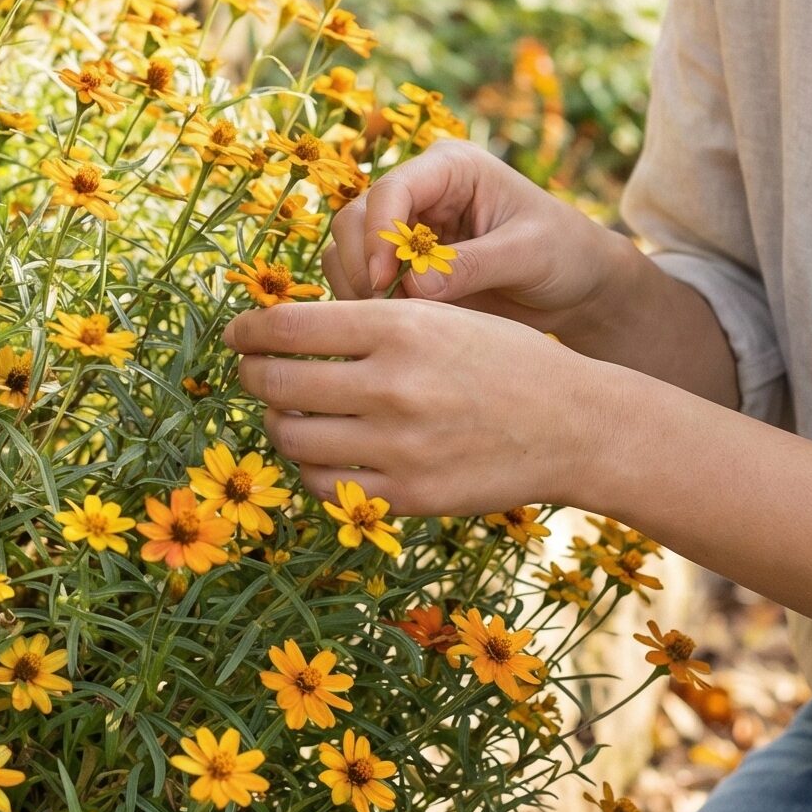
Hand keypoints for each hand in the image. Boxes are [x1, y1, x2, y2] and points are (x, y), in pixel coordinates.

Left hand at [223, 294, 610, 516]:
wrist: (574, 425)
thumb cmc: (501, 359)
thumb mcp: (440, 316)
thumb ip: (366, 320)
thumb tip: (280, 328)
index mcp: (400, 327)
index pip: (286, 326)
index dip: (246, 331)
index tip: (236, 334)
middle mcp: (394, 386)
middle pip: (276, 384)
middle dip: (252, 376)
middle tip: (253, 373)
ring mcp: (399, 447)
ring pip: (291, 438)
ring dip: (276, 423)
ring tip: (286, 413)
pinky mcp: (408, 496)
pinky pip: (325, 486)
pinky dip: (311, 468)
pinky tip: (322, 451)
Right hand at [323, 140, 626, 346]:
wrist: (576, 286)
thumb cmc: (564, 253)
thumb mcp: (528, 254)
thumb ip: (473, 265)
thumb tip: (413, 285)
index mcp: (450, 168)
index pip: (392, 190)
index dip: (379, 234)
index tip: (387, 281)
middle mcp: (419, 192)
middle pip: (355, 218)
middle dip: (363, 265)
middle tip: (387, 310)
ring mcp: (404, 229)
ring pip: (347, 250)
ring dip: (358, 286)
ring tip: (396, 321)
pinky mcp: (400, 266)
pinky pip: (358, 279)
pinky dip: (365, 303)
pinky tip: (397, 326)